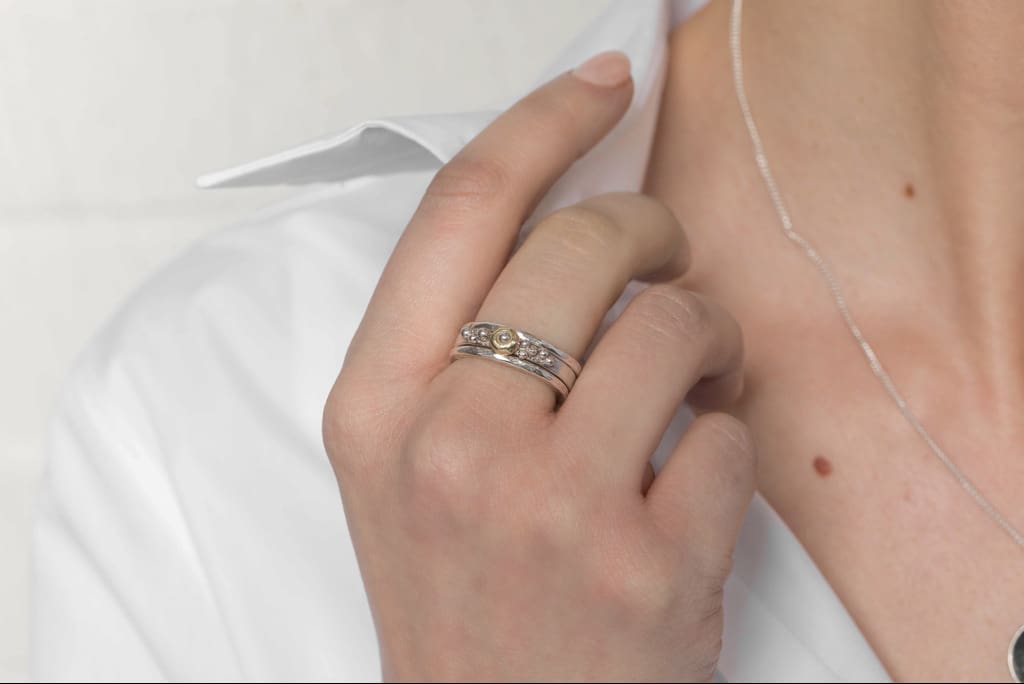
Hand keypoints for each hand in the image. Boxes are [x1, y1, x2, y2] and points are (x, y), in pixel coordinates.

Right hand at [323, 51, 753, 682]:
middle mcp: (455, 447)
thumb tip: (561, 231)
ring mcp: (554, 508)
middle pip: (582, 246)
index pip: (460, 212)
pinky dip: (729, 441)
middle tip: (667, 251)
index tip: (597, 92)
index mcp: (378, 410)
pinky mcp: (650, 566)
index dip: (540, 127)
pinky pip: (730, 437)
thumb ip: (460, 348)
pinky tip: (694, 481)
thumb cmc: (458, 602)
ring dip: (704, 332)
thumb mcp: (409, 466)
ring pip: (673, 326)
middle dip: (650, 226)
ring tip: (694, 372)